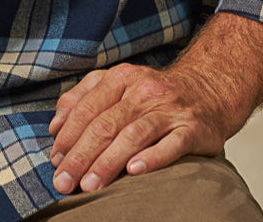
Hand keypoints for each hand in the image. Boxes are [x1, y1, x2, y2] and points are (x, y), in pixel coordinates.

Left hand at [47, 63, 229, 195]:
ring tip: (90, 185)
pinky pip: (171, 145)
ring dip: (108, 161)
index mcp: (122, 77)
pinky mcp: (192, 129)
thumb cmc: (154, 95)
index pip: (89, 107)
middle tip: (64, 181)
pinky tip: (134, 172)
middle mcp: (145, 90)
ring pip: (134, 135)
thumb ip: (83, 98)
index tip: (55, 160)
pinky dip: (152, 158)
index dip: (69, 134)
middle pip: (107, 123)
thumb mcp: (118, 85)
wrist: (208, 91)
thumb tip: (55, 125)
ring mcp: (169, 109)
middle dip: (81, 155)